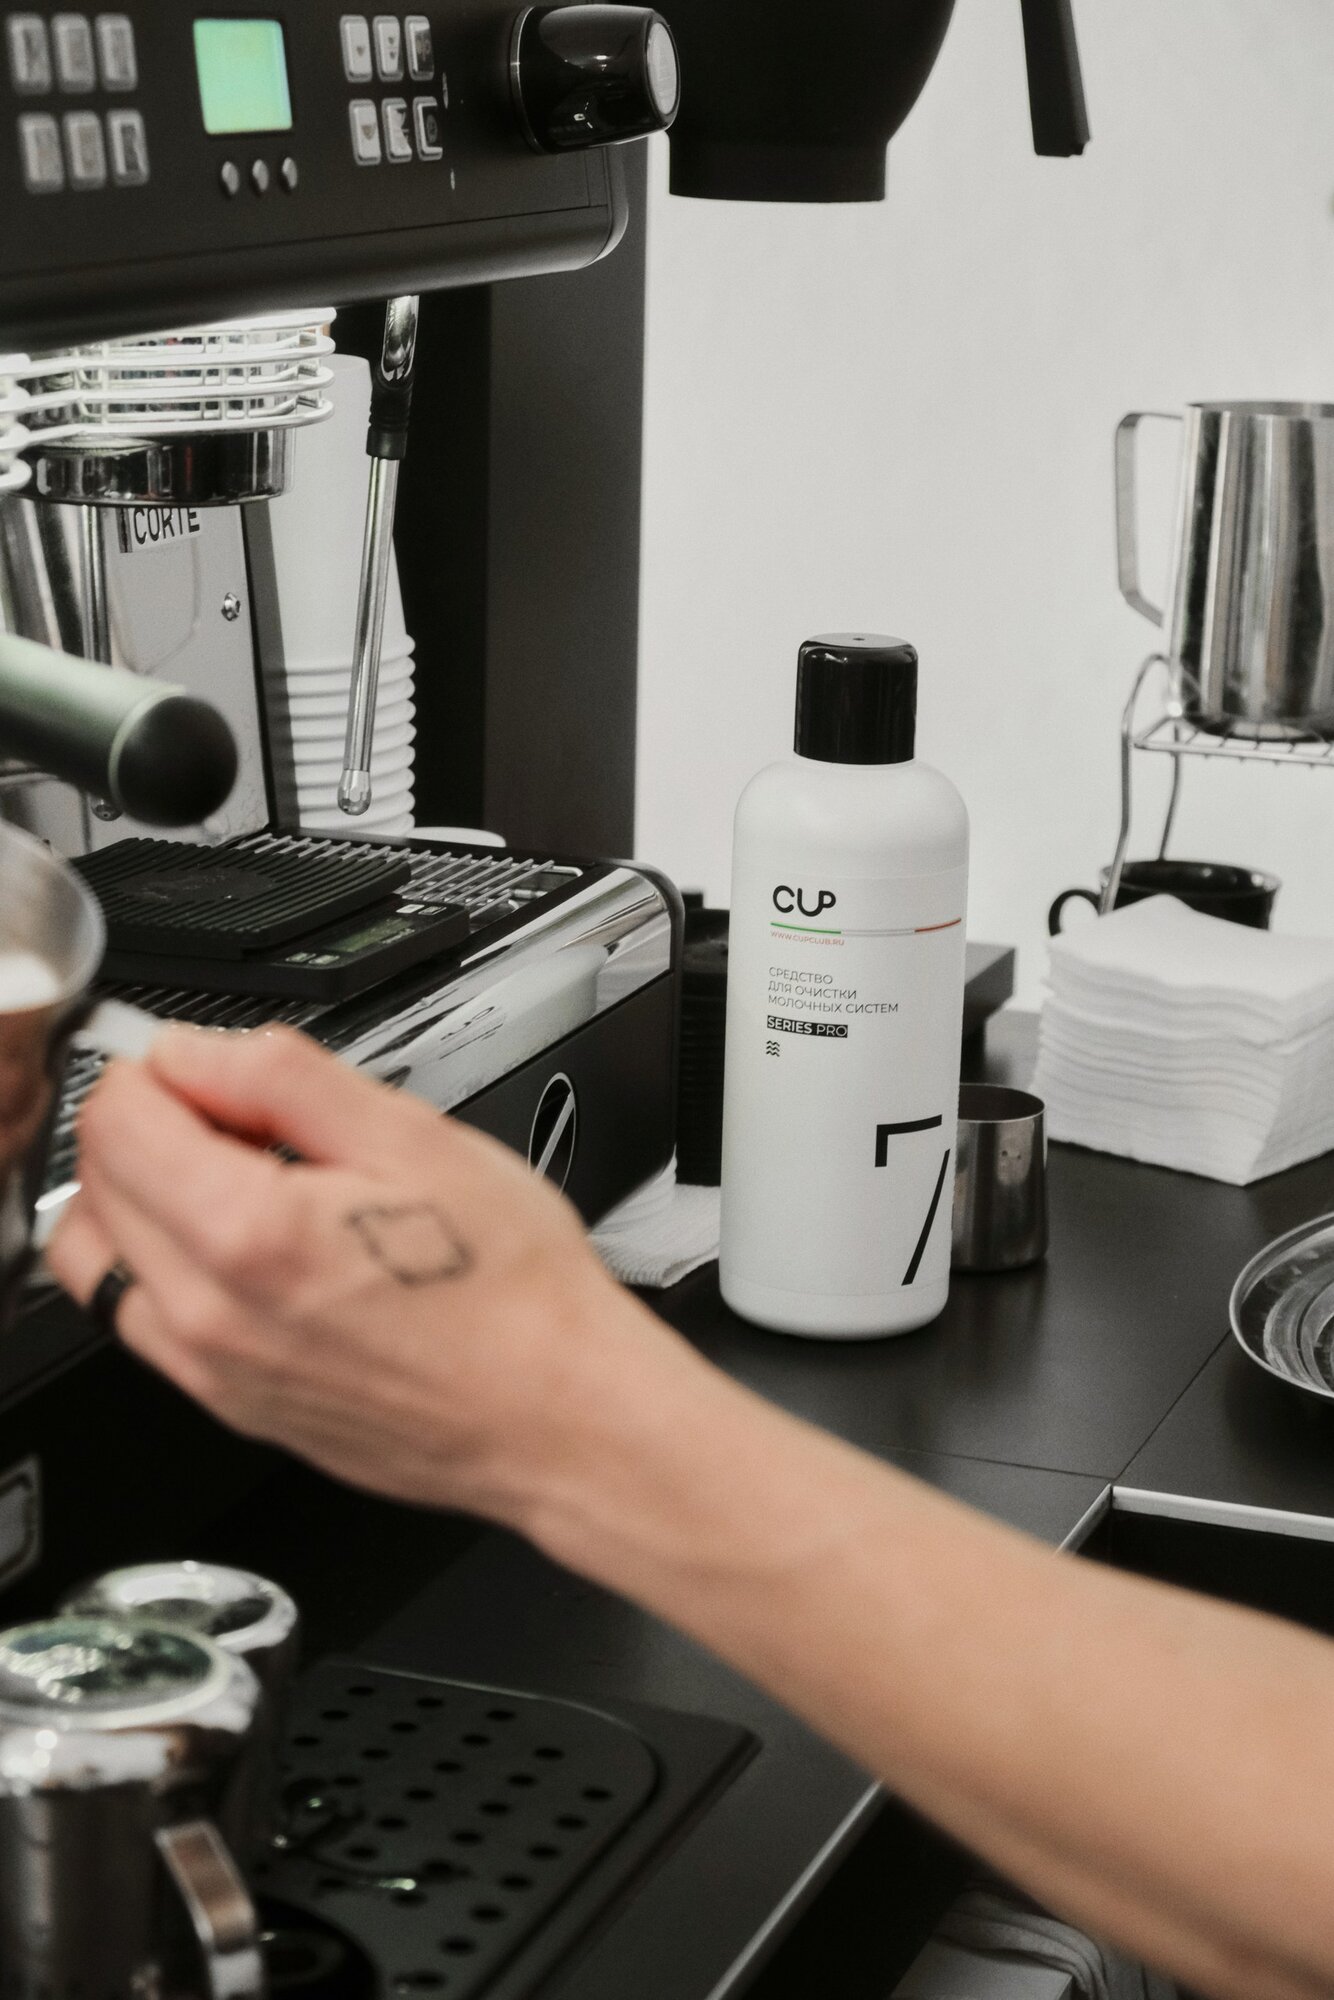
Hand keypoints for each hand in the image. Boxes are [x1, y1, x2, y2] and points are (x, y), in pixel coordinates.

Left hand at [47, 1024, 668, 1523]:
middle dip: (151, 1128)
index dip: (160, 1072)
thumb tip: (194, 1053)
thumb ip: (283, 1077)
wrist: (559, 1416)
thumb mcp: (415, 1137)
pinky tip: (257, 1250)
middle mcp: (208, 1317)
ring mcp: (212, 1374)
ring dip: (142, 1201)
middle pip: (95, 1186)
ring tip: (240, 1183)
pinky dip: (167, 1268)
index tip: (216, 1071)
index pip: (116, 1121)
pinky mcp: (230, 1406)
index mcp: (248, 1236)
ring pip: (101, 1262)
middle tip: (243, 1120)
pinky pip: (147, 1322)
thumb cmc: (516, 1293)